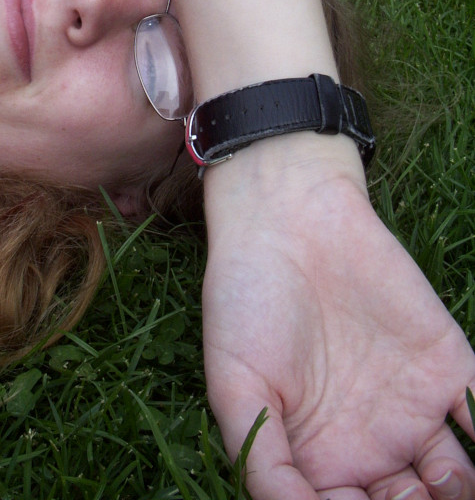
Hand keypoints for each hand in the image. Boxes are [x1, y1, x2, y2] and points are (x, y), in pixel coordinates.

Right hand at [202, 166, 474, 499]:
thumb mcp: (236, 387)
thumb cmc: (246, 302)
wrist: (288, 217)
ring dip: (463, 498)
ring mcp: (414, 409)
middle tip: (412, 499)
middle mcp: (372, 447)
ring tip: (448, 484)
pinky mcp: (449, 367)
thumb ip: (264, 462)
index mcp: (318, 463)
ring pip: (457, 483)